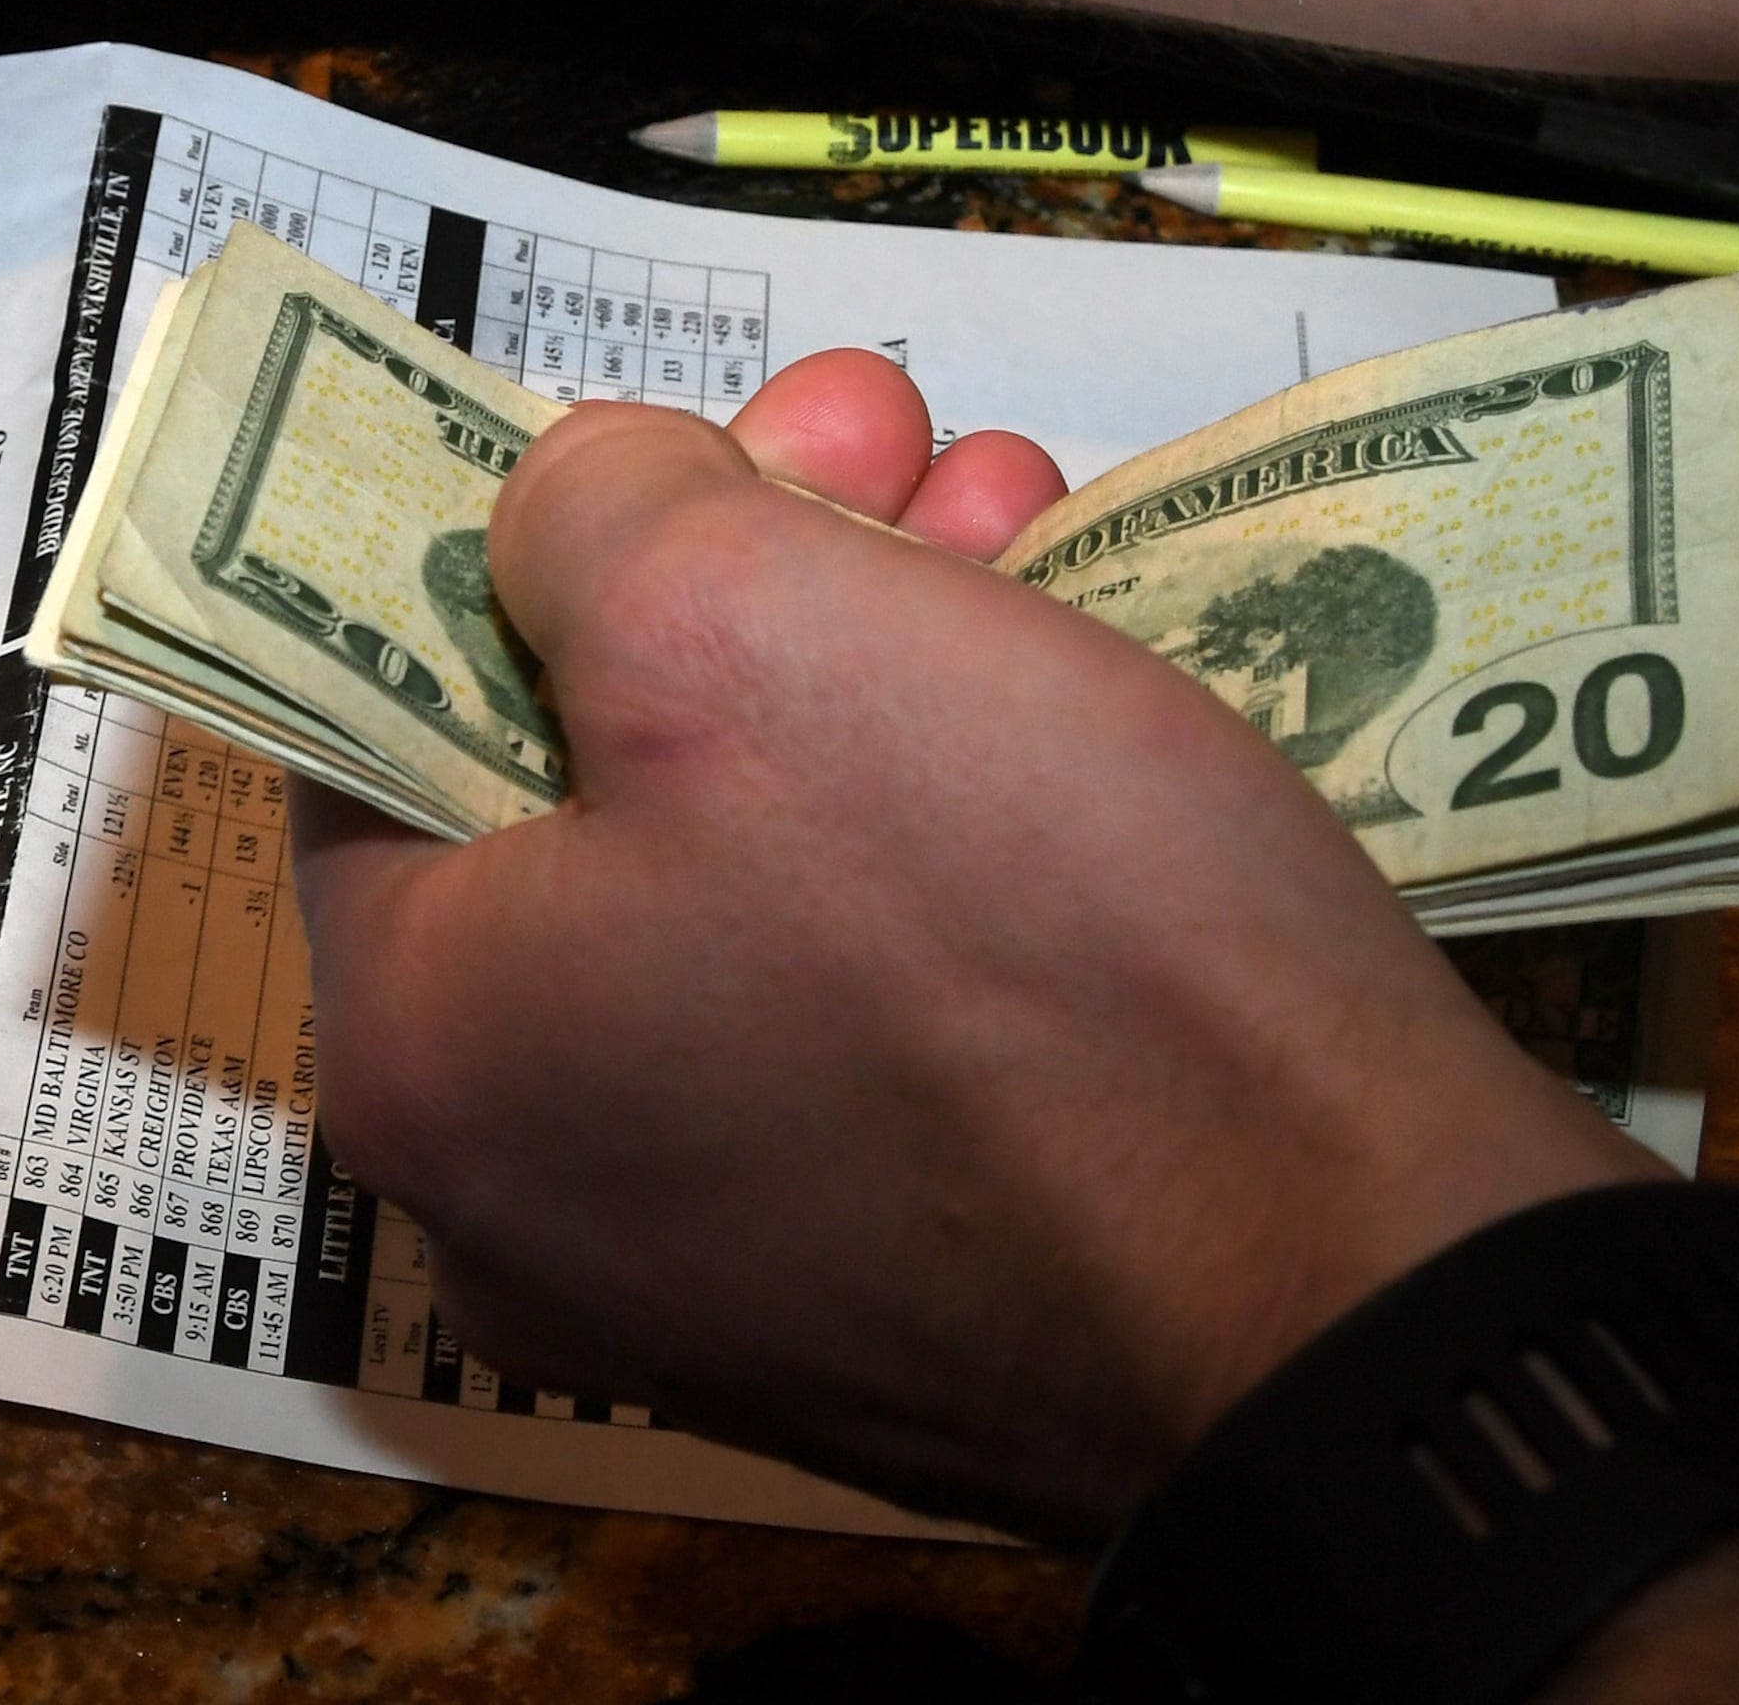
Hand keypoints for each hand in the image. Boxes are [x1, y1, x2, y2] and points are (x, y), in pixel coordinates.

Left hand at [290, 351, 1662, 1546]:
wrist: (1360, 1301)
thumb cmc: (1010, 942)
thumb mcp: (744, 610)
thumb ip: (588, 516)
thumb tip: (573, 519)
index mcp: (420, 1050)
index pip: (378, 728)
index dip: (524, 541)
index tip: (680, 444)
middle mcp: (522, 1193)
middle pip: (582, 796)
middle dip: (742, 575)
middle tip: (884, 438)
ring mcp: (713, 1269)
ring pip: (745, 885)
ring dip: (867, 672)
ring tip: (1010, 514)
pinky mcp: (899, 1298)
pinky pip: (863, 1021)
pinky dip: (944, 849)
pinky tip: (1064, 696)